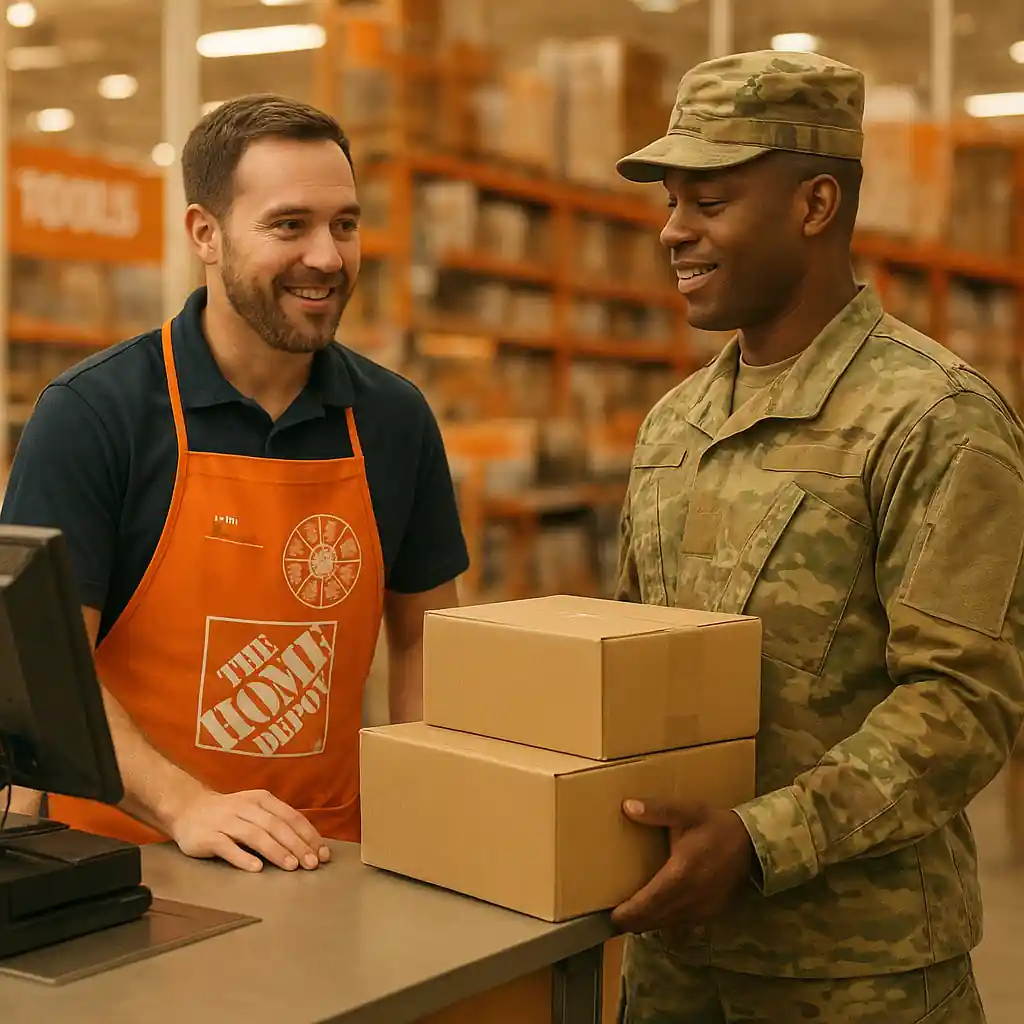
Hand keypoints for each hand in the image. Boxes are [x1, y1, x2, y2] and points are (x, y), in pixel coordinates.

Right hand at [167, 789, 330, 872]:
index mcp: (262, 800)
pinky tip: (256, 868)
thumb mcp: (255, 810)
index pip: (290, 817)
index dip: (308, 834)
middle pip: (276, 826)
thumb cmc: (229, 814)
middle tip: (312, 863)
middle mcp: (246, 808)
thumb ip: (277, 822)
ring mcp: (226, 821)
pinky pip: (227, 847)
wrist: (188, 808)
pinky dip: (243, 858)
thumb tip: (309, 844)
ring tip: (291, 866)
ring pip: (255, 835)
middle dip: (297, 845)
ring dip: (276, 851)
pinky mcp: (208, 836)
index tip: (322, 852)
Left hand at [611, 800, 753, 934]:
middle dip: (632, 922)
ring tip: (628, 918)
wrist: (752, 843)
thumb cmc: (715, 825)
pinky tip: (654, 916)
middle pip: (654, 919)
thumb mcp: (687, 811)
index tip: (610, 917)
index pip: (649, 902)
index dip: (628, 913)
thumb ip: (657, 810)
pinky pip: (681, 925)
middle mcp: (690, 898)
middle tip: (611, 919)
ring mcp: (701, 909)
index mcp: (681, 874)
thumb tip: (627, 806)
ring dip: (647, 924)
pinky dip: (664, 923)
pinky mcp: (709, 914)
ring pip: (667, 924)